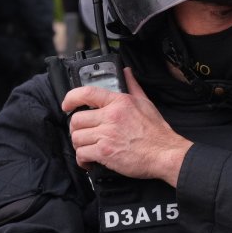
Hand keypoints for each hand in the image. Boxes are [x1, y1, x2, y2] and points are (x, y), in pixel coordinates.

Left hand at [62, 68, 192, 186]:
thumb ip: (132, 85)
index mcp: (119, 102)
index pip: (87, 93)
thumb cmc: (156, 131)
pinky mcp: (105, 152)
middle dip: (76, 129)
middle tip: (83, 133)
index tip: (66, 104)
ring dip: (79, 144)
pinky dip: (82, 160)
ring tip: (87, 147)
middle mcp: (111, 116)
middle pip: (77, 119)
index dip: (71, 98)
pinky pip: (82, 154)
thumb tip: (126, 72)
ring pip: (77, 137)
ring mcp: (107, 134)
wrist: (164, 153)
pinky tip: (89, 160)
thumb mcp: (145, 102)